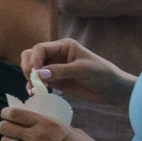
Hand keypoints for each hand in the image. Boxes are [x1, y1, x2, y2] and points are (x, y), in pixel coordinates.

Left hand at [0, 106, 109, 140]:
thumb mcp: (69, 128)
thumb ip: (53, 126)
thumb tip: (46, 125)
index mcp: (45, 123)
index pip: (15, 114)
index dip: (6, 113)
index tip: (7, 115)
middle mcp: (35, 136)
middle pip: (4, 128)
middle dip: (5, 127)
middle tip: (10, 130)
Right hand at [15, 38, 133, 105]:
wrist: (112, 90)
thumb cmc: (102, 74)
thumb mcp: (83, 69)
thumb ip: (61, 71)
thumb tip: (39, 74)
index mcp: (63, 46)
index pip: (41, 48)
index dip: (35, 59)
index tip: (35, 73)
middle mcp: (56, 55)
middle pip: (32, 56)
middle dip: (29, 68)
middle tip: (33, 81)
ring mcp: (54, 68)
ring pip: (33, 69)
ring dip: (30, 78)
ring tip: (34, 90)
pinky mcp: (55, 81)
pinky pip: (38, 82)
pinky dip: (34, 86)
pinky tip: (36, 93)